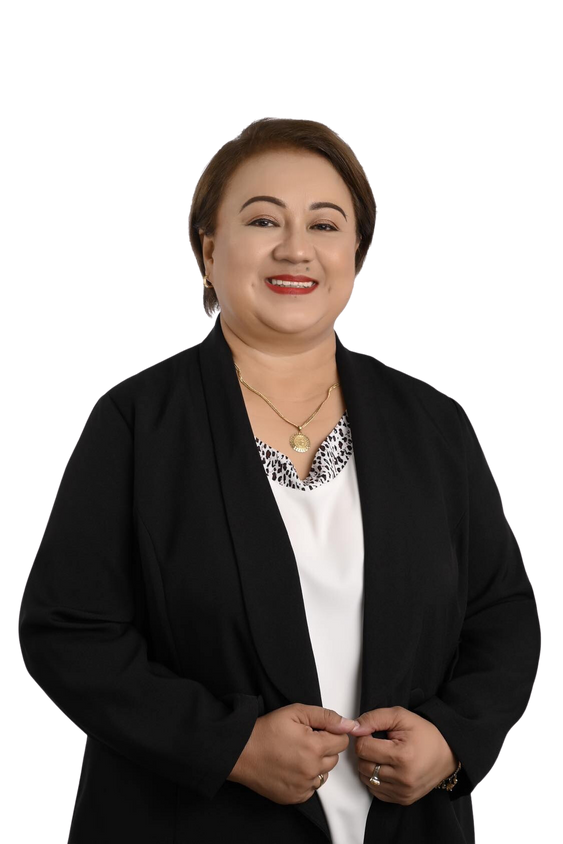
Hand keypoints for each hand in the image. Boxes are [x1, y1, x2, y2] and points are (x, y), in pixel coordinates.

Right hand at [228, 704, 356, 804]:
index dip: (330, 732)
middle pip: (334, 758)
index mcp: (315, 747)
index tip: (317, 731)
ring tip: (296, 754)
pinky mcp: (295, 797)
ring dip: (316, 764)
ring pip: (324, 774)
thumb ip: (325, 716)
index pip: (342, 741)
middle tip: (304, 741)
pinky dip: (306, 778)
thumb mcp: (295, 712)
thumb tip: (348, 724)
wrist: (242, 752)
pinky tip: (291, 767)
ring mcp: (304, 786)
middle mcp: (312, 770)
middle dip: (324, 748)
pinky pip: (312, 788)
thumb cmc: (266, 731)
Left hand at [350, 706, 457, 805]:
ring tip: (383, 755)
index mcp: (402, 756)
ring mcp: (403, 792)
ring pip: (366, 779)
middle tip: (379, 743)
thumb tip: (354, 728)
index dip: (364, 737)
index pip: (363, 749)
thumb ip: (374, 718)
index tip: (373, 733)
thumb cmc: (425, 734)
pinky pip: (375, 791)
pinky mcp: (403, 800)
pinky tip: (387, 767)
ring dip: (369, 765)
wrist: (448, 753)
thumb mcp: (400, 716)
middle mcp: (403, 779)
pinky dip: (376, 779)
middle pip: (363, 765)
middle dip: (366, 752)